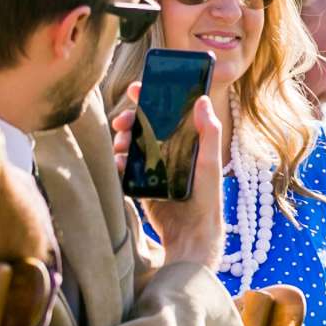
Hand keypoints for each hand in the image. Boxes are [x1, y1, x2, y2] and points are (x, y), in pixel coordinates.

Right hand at [116, 88, 225, 269]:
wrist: (190, 235)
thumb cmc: (206, 199)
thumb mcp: (209, 164)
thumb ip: (208, 134)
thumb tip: (201, 99)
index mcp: (186, 142)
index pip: (166, 113)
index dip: (150, 98)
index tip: (136, 89)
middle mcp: (169, 151)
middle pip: (143, 125)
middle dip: (129, 119)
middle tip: (121, 123)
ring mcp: (153, 167)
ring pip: (130, 143)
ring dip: (120, 139)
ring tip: (120, 146)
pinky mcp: (141, 183)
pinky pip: (123, 166)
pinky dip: (116, 161)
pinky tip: (117, 163)